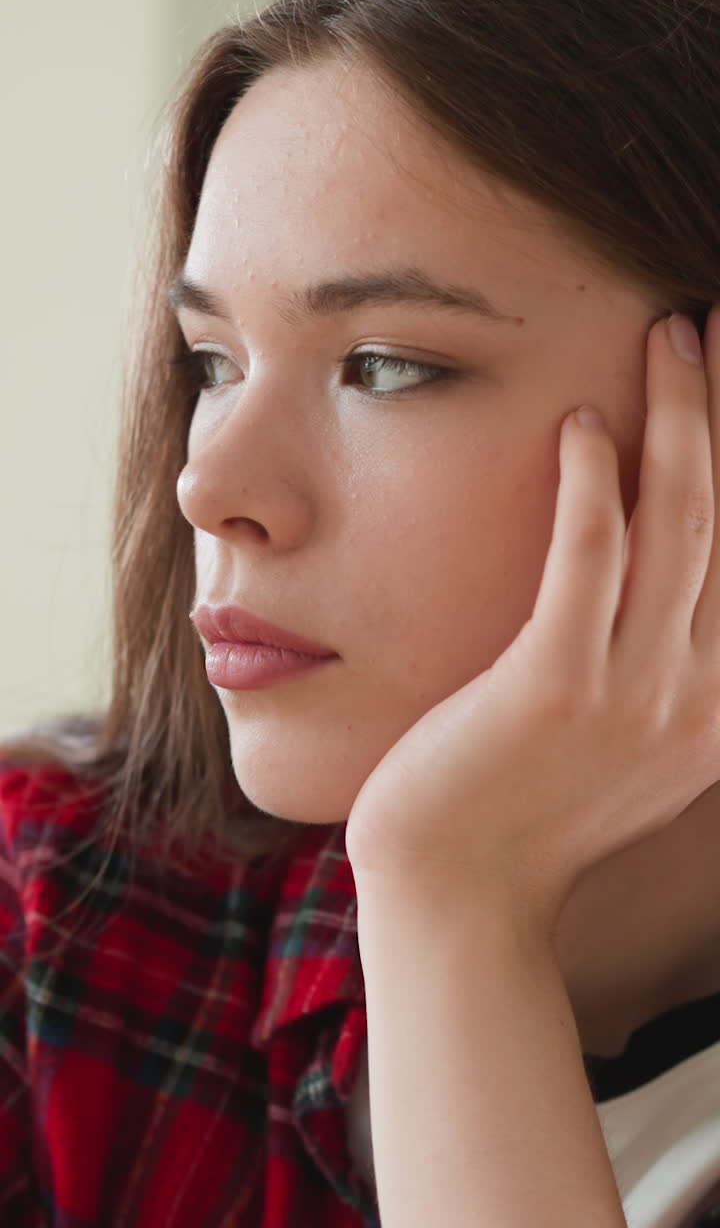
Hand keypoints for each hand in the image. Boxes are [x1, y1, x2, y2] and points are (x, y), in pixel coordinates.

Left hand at [345, 306, 719, 929]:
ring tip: (668, 336)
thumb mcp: (632, 739)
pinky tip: (580, 423)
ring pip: (678, 524)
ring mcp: (637, 696)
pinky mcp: (555, 689)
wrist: (459, 892)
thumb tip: (674, 560)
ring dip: (679, 418)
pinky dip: (591, 485)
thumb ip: (671, 660)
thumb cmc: (526, 803)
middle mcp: (704, 698)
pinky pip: (587, 561)